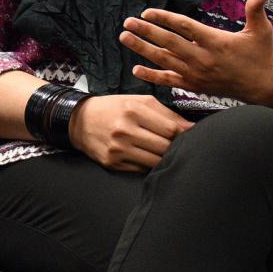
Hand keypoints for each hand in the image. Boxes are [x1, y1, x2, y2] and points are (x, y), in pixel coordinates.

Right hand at [67, 94, 190, 172]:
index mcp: (133, 110)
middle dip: (175, 147)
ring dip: (163, 158)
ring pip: (155, 161)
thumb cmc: (114, 108)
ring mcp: (118, 149)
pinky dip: (148, 164)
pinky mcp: (113, 163)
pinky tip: (147, 156)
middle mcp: (125, 130)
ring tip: (163, 151)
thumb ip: (167, 113)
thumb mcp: (139, 101)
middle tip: (178, 145)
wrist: (81, 121)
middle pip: (165, 147)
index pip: (171, 129)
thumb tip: (191, 127)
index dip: (184, 134)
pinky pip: (141, 169)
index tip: (189, 135)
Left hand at [119, 0, 272, 103]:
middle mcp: (202, 58)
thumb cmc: (261, 55)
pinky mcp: (194, 86)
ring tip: (124, 38)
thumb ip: (257, 9)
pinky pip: (169, 81)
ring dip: (142, 49)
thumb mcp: (262, 30)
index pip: (184, 27)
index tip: (146, 13)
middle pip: (168, 43)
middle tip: (127, 22)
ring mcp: (196, 74)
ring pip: (164, 60)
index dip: (164, 19)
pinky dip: (152, 76)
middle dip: (146, 32)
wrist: (262, 88)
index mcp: (215, 42)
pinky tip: (135, 69)